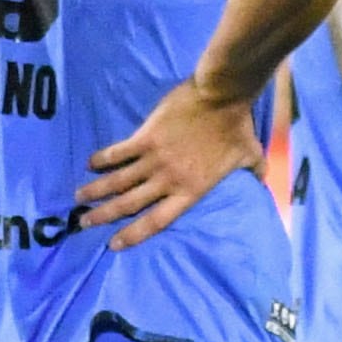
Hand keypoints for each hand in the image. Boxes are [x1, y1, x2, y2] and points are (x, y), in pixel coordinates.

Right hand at [80, 81, 258, 249]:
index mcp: (191, 190)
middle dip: (105, 216)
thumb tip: (263, 181)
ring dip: (97, 191)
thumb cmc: (237, 126)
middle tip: (84, 223)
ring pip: (119, 181)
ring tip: (79, 199)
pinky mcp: (145, 137)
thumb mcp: (251, 156)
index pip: (157, 220)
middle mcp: (168, 180)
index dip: (134, 234)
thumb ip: (254, 173)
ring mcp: (154, 159)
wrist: (221, 97)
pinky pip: (118, 152)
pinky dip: (103, 159)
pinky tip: (89, 165)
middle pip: (130, 204)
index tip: (114, 244)